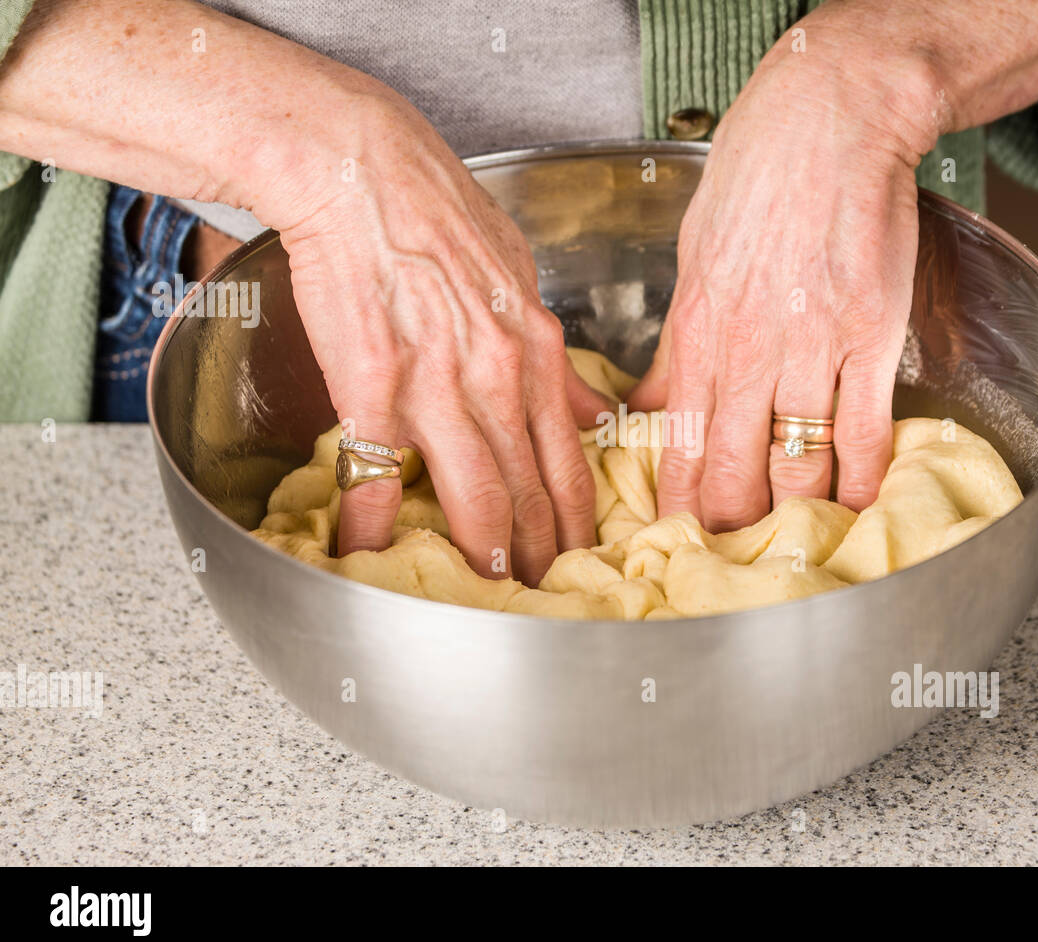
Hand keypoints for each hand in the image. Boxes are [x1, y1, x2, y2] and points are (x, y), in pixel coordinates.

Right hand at [273, 94, 611, 584]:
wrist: (363, 168)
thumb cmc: (437, 212)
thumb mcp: (520, 276)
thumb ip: (554, 359)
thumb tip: (595, 414)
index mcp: (536, 351)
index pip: (570, 459)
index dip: (578, 520)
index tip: (582, 559)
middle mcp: (498, 376)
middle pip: (532, 489)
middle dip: (542, 555)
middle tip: (546, 599)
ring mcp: (439, 383)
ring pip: (475, 491)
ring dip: (484, 554)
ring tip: (487, 596)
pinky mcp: (374, 382)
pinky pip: (379, 469)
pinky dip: (373, 519)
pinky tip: (368, 555)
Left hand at [628, 9, 941, 529]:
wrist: (829, 121)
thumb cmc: (756, 181)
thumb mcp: (694, 261)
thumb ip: (677, 345)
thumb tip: (652, 408)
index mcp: (698, 331)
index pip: (680, 444)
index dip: (676, 504)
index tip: (672, 543)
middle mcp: (748, 348)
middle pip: (733, 466)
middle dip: (728, 527)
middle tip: (729, 568)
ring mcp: (812, 345)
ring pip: (796, 458)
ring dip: (793, 514)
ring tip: (791, 555)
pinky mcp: (871, 334)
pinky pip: (863, 427)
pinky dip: (861, 478)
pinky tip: (858, 509)